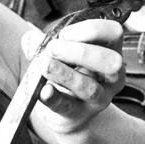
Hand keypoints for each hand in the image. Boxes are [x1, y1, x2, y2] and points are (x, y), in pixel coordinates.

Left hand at [23, 20, 125, 134]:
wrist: (70, 111)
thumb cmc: (70, 72)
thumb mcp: (62, 53)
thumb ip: (46, 43)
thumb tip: (30, 38)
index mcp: (111, 51)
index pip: (114, 32)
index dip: (90, 30)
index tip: (64, 33)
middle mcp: (112, 75)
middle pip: (109, 61)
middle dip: (81, 52)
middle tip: (53, 48)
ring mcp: (99, 98)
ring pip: (89, 87)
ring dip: (65, 74)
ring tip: (45, 65)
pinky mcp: (79, 114)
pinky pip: (67, 106)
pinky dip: (53, 98)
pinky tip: (44, 90)